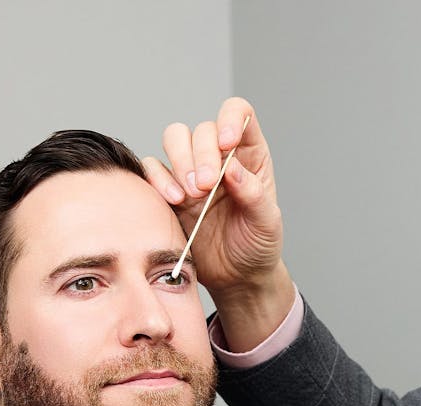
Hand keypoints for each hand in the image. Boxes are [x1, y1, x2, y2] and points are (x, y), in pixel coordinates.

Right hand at [143, 98, 294, 350]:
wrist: (237, 277)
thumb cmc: (258, 246)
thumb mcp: (267, 223)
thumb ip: (254, 195)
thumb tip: (232, 168)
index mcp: (250, 155)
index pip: (239, 113)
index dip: (229, 119)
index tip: (226, 144)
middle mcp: (219, 157)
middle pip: (201, 129)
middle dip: (200, 154)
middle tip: (205, 187)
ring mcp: (192, 171)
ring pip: (175, 139)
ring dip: (179, 162)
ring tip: (190, 195)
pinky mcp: (170, 190)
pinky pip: (153, 167)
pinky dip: (159, 179)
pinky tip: (174, 200)